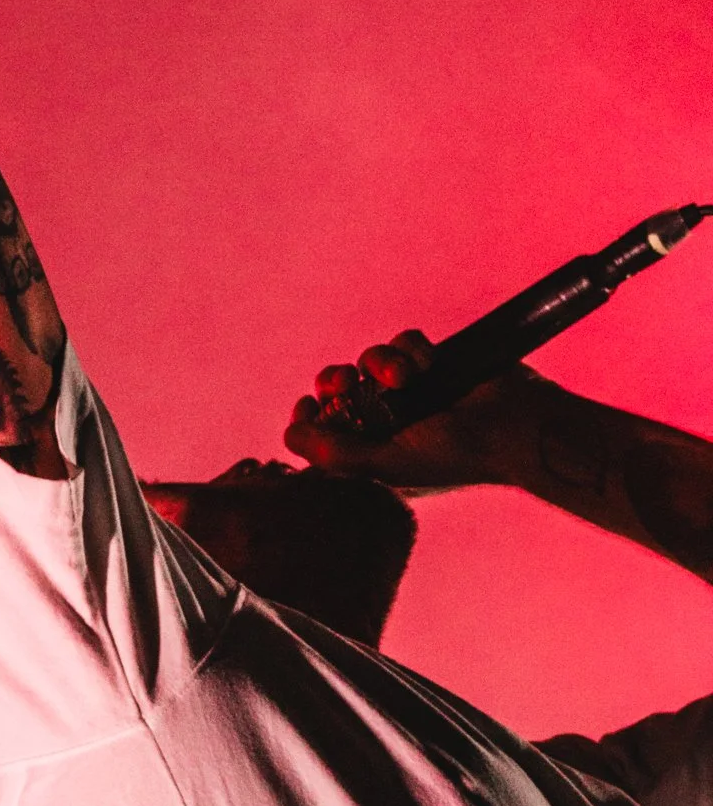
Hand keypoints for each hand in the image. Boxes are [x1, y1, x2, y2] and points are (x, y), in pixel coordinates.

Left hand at [284, 330, 539, 490]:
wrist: (516, 426)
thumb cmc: (457, 456)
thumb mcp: (389, 464)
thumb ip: (336, 454)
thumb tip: (288, 435)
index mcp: (377, 453)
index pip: (327, 432)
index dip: (311, 416)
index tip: (309, 408)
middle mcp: (390, 421)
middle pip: (339, 389)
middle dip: (335, 381)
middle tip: (344, 382)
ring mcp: (411, 390)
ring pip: (369, 361)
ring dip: (379, 362)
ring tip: (402, 375)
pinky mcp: (433, 361)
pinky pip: (403, 341)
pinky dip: (409, 347)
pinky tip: (425, 363)